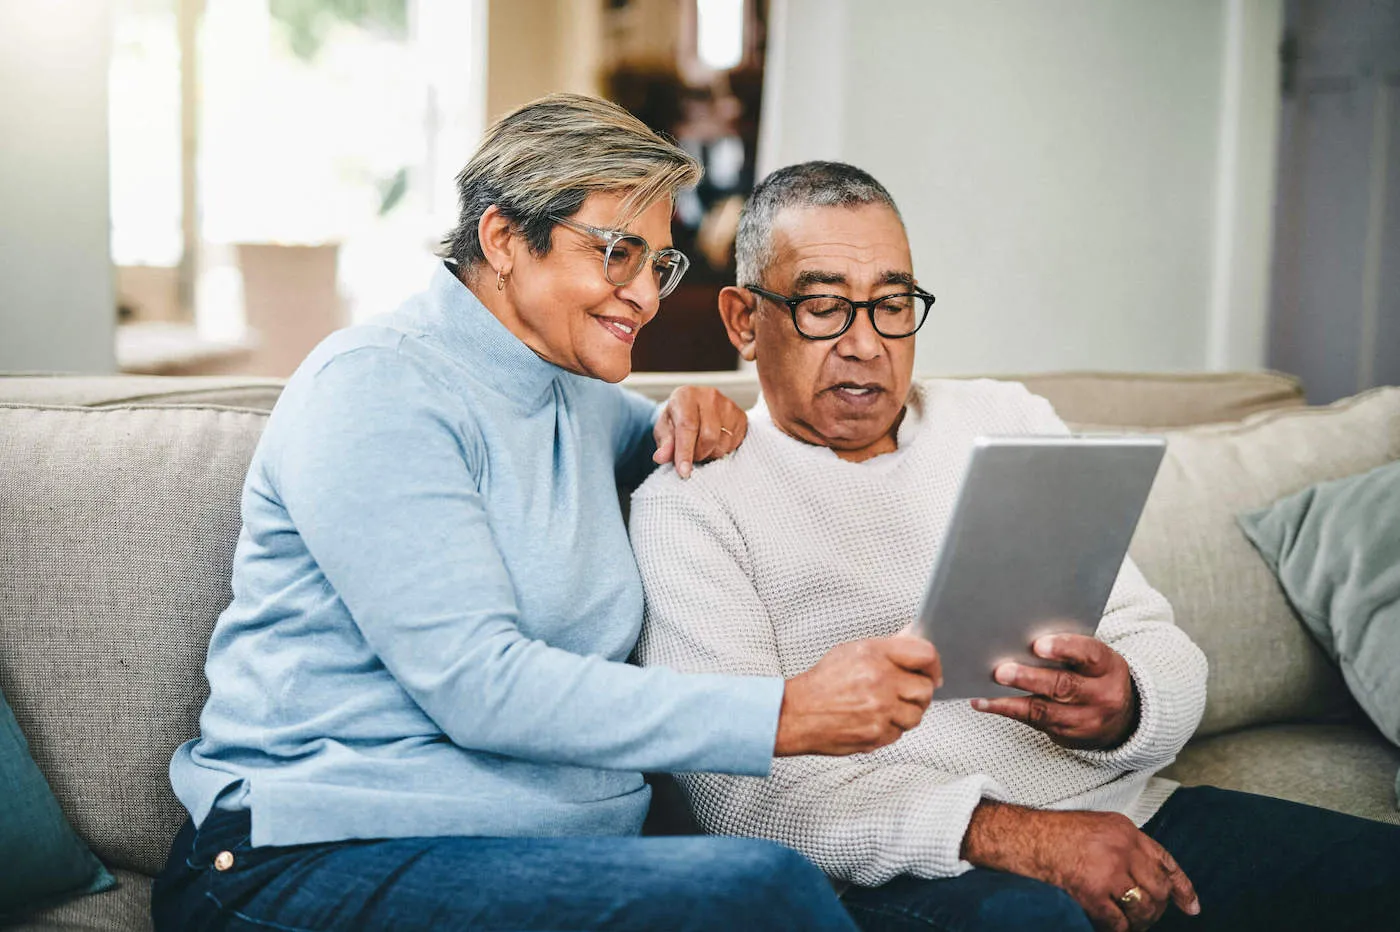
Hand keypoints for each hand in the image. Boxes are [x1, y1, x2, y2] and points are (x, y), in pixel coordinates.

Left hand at [653, 386, 746, 478]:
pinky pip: (734, 444)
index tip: (684, 472)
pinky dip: (722, 451)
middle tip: (691, 455)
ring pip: (723, 443)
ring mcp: (728, 405)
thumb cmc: (677, 420)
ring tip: (701, 448)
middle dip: (698, 454)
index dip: (685, 452)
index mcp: (686, 396)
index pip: (687, 427)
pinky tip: (714, 444)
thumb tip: (661, 457)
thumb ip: (665, 444)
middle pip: (708, 437)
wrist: (695, 408)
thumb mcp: (664, 430)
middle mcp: (709, 396)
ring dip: (710, 454)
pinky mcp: (741, 416)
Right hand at [774, 636, 940, 756]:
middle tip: (904, 693)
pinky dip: (891, 728)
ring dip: (906, 713)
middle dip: (919, 692)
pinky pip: (900, 732)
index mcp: (874, 654)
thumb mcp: (852, 651)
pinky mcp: (877, 734)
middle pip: (925, 689)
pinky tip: (873, 720)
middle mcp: (880, 681)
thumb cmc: (822, 683)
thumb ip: (888, 646)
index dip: (934, 665)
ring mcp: (880, 710)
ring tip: (885, 708)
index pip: (925, 654)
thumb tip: (913, 634)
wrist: (796, 713)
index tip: (932, 672)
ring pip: (917, 714)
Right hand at [963, 802, 1199, 930]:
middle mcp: (1122, 847)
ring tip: (1127, 926)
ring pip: (1143, 907)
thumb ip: (1122, 846)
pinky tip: (1107, 929)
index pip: (1165, 860)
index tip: (1191, 906)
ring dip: (1138, 923)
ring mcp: (1108, 869)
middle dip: (1155, 910)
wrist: (1019, 836)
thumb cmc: (1050, 834)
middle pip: (1158, 888)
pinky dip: (1116, 930)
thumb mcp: (1095, 828)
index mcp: (1124, 830)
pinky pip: (1117, 922)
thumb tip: (1144, 877)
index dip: (1182, 887)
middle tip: (1144, 921)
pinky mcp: (1091, 890)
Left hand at [971, 634, 1137, 749]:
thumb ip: (1068, 648)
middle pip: (1063, 686)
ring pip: (1044, 710)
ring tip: (985, 691)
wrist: (1120, 719)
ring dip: (1010, 700)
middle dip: (1029, 678)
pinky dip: (1007, 711)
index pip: (1089, 654)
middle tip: (1001, 671)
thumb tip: (1022, 634)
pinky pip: (1033, 722)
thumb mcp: (1094, 659)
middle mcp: (1102, 695)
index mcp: (1109, 667)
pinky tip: (985, 702)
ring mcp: (1085, 719)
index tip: (1037, 645)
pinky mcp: (1067, 735)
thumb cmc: (1096, 676)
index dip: (1063, 648)